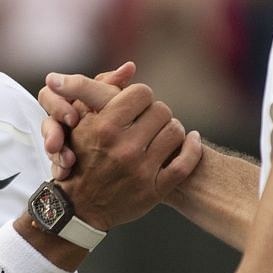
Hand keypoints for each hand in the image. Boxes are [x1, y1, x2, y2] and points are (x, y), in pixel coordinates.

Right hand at [41, 75, 202, 228]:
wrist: (79, 206)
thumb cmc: (80, 157)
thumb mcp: (79, 122)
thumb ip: (98, 90)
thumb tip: (129, 66)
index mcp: (105, 127)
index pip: (142, 92)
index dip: (140, 97)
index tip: (135, 106)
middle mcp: (124, 148)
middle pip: (162, 110)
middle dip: (156, 113)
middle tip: (148, 122)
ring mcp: (142, 170)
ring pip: (176, 132)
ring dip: (172, 130)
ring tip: (161, 134)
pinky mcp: (155, 190)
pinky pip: (186, 163)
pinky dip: (193, 149)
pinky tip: (191, 141)